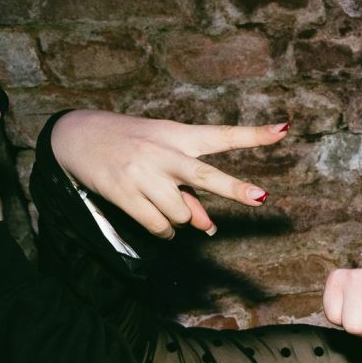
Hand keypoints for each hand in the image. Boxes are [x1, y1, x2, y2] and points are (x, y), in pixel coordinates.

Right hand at [50, 109, 288, 238]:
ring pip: (181, 215)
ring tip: (162, 203)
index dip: (255, 135)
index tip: (284, 130)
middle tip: (261, 198)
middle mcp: (164, 153)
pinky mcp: (124, 193)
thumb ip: (190, 190)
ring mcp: (143, 174)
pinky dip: (164, 232)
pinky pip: (159, 227)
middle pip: (205, 176)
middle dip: (234, 189)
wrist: (77, 136)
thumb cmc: (132, 146)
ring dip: (180, 219)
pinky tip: (157, 222)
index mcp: (179, 136)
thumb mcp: (163, 156)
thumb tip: (207, 227)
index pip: (222, 136)